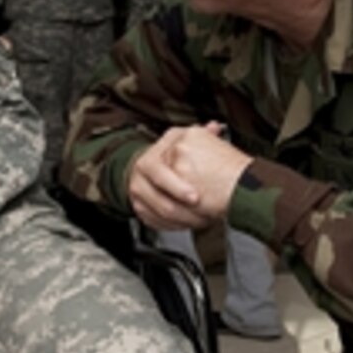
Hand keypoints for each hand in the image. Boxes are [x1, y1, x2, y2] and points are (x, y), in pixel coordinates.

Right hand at [128, 122, 252, 230]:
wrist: (155, 169)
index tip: (196, 197)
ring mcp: (138, 191)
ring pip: (158, 214)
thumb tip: (214, 127)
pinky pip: (155, 222)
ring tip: (202, 220)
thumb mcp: (188, 141)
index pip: (160, 174)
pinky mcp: (139, 207)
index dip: (179, 188)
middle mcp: (140, 173)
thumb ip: (203, 135)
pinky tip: (190, 222)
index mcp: (151, 157)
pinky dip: (175, 226)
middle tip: (201, 215)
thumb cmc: (177, 157)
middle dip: (182, 211)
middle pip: (159, 199)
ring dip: (183, 221)